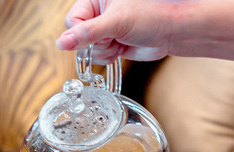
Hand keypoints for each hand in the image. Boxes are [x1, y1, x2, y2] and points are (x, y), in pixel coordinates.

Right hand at [56, 0, 171, 62]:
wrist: (171, 33)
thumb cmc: (151, 17)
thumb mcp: (117, 22)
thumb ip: (88, 33)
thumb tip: (62, 43)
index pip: (71, 20)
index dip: (84, 32)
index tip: (102, 33)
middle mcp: (97, 12)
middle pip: (77, 37)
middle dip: (96, 43)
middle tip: (114, 36)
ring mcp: (103, 29)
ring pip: (86, 49)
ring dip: (104, 50)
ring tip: (120, 40)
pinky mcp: (109, 43)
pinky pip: (96, 56)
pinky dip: (109, 56)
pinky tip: (121, 47)